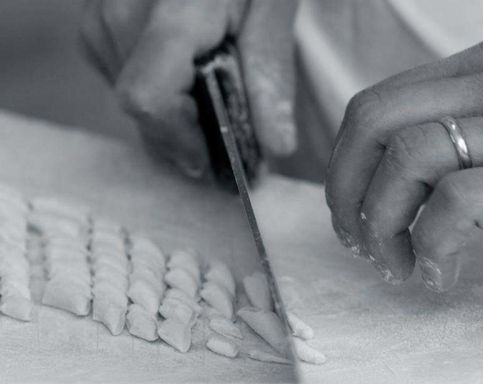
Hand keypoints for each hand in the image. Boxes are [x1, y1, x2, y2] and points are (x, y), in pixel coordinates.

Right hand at [80, 0, 296, 176]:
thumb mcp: (271, 10)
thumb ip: (270, 76)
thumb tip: (276, 147)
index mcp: (172, 12)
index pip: (149, 100)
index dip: (180, 141)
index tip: (213, 159)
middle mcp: (120, 15)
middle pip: (140, 110)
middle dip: (183, 135)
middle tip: (226, 136)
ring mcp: (100, 17)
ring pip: (130, 100)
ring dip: (172, 113)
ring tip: (209, 93)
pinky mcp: (94, 22)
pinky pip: (121, 79)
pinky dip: (158, 91)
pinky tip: (185, 73)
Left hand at [326, 38, 482, 290]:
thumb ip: (434, 142)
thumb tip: (356, 185)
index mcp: (478, 69)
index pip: (372, 107)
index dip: (342, 166)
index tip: (348, 214)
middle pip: (376, 123)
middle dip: (348, 192)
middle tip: (359, 242)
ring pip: (409, 158)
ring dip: (384, 225)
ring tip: (400, 263)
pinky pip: (459, 201)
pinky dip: (433, 245)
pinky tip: (441, 272)